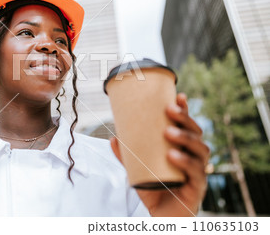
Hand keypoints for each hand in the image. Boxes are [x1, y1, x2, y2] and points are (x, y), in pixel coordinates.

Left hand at [110, 92, 209, 215]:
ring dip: (185, 138)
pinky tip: (174, 155)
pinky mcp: (198, 188)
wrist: (162, 218)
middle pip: (196, 133)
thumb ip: (126, 156)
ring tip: (168, 132)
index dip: (185, 110)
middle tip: (170, 110)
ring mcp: (199, 172)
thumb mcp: (137, 170)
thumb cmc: (154, 190)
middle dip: (185, 119)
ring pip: (200, 150)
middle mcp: (194, 158)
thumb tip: (113, 138)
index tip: (179, 95)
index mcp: (183, 149)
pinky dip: (185, 162)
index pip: (187, 126)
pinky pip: (197, 172)